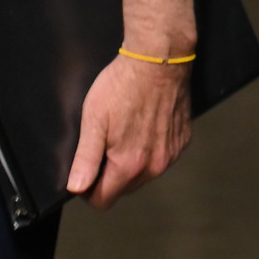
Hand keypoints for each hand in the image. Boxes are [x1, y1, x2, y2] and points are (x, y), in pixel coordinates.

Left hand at [65, 53, 192, 209]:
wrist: (159, 59)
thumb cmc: (123, 85)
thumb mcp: (94, 119)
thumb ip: (85, 158)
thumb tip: (76, 188)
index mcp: (129, 165)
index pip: (103, 200)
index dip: (89, 189)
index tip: (86, 169)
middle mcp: (154, 166)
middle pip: (124, 188)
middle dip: (111, 174)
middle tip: (105, 141)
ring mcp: (171, 154)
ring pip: (145, 173)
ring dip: (133, 161)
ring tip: (126, 129)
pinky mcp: (183, 140)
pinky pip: (162, 156)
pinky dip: (152, 147)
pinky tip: (145, 124)